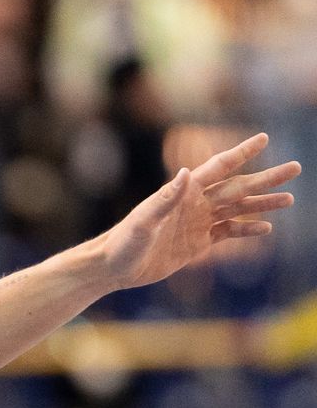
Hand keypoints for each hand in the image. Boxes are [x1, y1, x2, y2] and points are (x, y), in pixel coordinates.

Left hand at [97, 132, 298, 290]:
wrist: (112, 268)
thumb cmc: (123, 243)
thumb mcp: (144, 221)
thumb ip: (165, 199)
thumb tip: (186, 172)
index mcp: (183, 193)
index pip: (219, 167)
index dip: (241, 153)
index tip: (264, 138)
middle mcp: (194, 204)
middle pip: (237, 187)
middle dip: (266, 178)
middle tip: (296, 168)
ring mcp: (197, 222)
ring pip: (237, 209)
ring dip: (262, 204)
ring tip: (289, 198)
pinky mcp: (196, 242)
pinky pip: (228, 232)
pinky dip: (247, 230)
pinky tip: (266, 228)